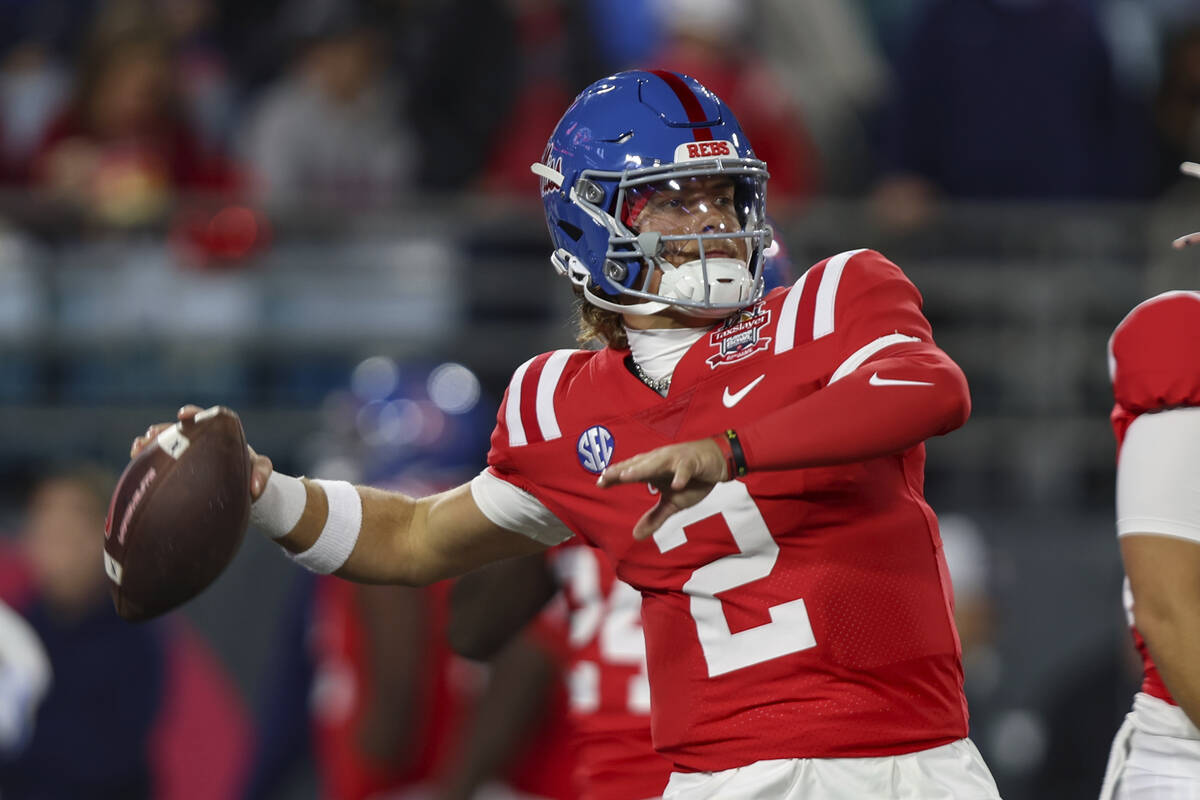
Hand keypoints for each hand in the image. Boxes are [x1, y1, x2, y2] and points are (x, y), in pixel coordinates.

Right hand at [129, 405, 273, 499]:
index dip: (193, 413)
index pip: (204, 417)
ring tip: (139, 448)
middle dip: (163, 429)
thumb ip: (261, 473)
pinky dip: (145, 459)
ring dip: (150, 443)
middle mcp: (196, 438)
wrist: (234, 486)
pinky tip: (135, 460)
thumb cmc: (246, 471)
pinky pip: (155, 460)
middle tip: (153, 434)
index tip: (183, 415)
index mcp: (217, 432)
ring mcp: (182, 452)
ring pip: (162, 443)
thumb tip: (255, 489)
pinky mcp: (172, 466)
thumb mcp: (256, 470)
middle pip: (177, 429)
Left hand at [597, 437, 727, 539]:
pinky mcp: (693, 462)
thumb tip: (636, 536)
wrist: (717, 461)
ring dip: (643, 469)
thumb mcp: (672, 503)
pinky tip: (677, 484)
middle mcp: (659, 461)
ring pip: (657, 463)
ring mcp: (676, 460)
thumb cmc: (692, 479)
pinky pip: (685, 469)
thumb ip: (654, 518)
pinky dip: (681, 476)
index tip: (599, 483)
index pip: (630, 472)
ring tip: (628, 476)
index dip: (615, 476)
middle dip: (622, 470)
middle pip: (638, 465)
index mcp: (652, 469)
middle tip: (606, 476)